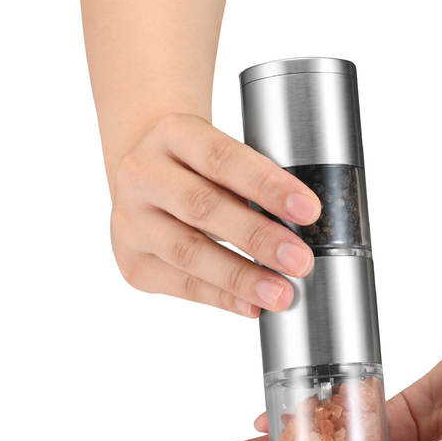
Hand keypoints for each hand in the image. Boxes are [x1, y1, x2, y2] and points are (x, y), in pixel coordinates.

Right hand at [109, 113, 321, 316]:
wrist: (143, 179)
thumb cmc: (197, 169)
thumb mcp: (217, 154)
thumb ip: (252, 181)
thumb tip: (310, 228)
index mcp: (172, 134)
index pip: (223, 159)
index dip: (267, 186)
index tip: (309, 210)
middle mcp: (142, 174)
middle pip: (203, 208)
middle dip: (257, 237)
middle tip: (300, 261)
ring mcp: (131, 221)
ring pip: (188, 252)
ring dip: (240, 277)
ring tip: (280, 294)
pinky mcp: (132, 261)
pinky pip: (180, 284)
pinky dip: (220, 297)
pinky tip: (250, 306)